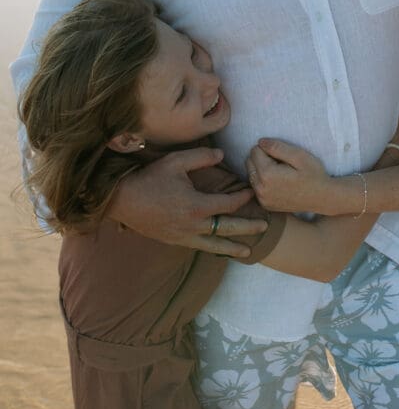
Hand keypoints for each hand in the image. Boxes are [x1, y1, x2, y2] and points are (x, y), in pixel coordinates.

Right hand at [108, 146, 266, 255]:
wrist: (123, 200)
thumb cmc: (150, 178)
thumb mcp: (176, 161)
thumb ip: (202, 157)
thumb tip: (223, 155)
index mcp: (197, 205)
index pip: (228, 204)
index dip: (243, 198)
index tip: (252, 192)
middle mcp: (194, 225)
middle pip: (228, 228)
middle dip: (248, 227)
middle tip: (266, 227)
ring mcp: (184, 236)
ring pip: (215, 244)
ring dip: (233, 247)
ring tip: (250, 252)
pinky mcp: (174, 241)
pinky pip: (199, 247)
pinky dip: (213, 249)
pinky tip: (221, 251)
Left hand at [247, 141, 331, 213]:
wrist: (323, 198)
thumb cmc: (313, 175)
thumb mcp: (299, 156)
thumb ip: (277, 147)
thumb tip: (260, 142)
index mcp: (267, 175)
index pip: (255, 150)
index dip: (268, 148)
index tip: (283, 154)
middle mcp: (260, 189)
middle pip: (249, 162)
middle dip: (262, 158)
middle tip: (282, 162)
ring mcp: (262, 199)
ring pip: (251, 174)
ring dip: (261, 169)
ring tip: (280, 172)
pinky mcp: (265, 205)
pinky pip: (256, 187)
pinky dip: (264, 181)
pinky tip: (279, 182)